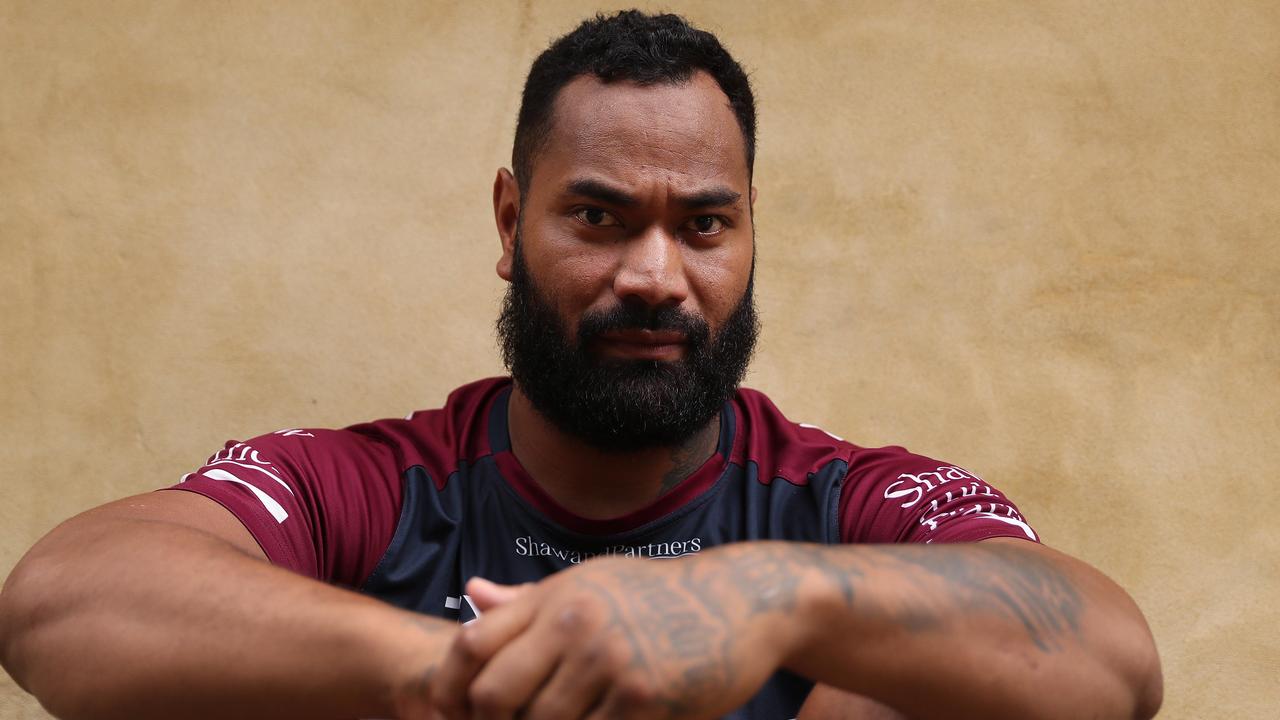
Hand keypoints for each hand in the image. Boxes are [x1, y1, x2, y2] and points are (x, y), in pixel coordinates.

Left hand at [429, 549, 805, 719]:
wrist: (737, 605)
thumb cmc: (658, 596)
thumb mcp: (593, 582)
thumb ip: (530, 600)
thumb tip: (473, 593)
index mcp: (556, 598)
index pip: (472, 642)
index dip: (451, 686)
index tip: (452, 712)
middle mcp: (575, 625)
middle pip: (494, 695)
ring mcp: (608, 662)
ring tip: (569, 717)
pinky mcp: (642, 698)